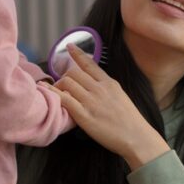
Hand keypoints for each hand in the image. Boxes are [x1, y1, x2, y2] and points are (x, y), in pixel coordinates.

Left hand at [46, 44, 169, 168]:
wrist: (136, 136)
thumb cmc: (130, 121)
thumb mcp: (121, 96)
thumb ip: (107, 88)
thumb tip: (95, 84)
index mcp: (109, 83)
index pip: (90, 64)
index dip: (77, 54)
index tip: (69, 46)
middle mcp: (99, 89)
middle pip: (73, 73)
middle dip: (64, 77)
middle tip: (62, 86)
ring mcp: (91, 101)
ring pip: (67, 83)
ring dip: (58, 86)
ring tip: (58, 93)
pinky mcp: (84, 115)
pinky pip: (64, 99)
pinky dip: (53, 94)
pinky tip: (47, 93)